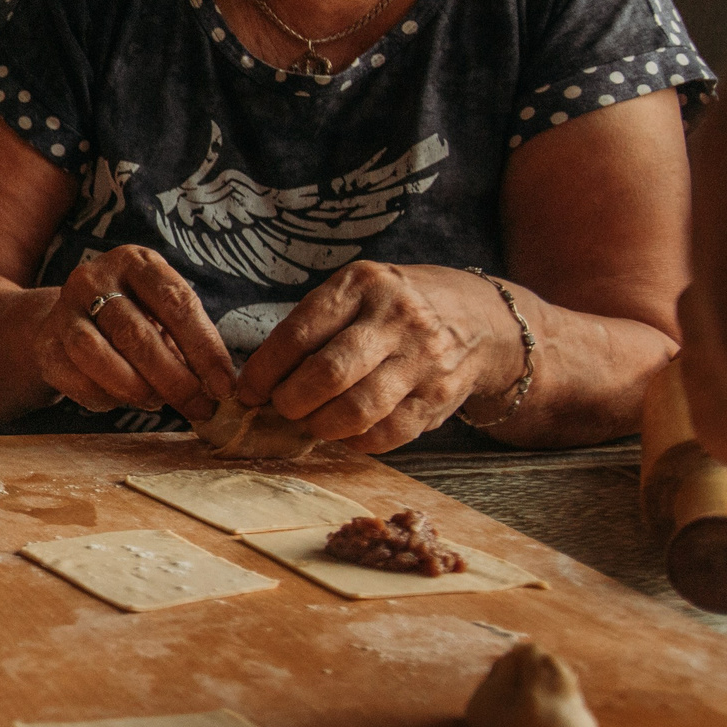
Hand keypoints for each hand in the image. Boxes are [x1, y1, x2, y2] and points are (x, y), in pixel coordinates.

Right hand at [35, 246, 233, 418]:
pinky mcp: (46, 343)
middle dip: (173, 379)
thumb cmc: (135, 316)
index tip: (225, 387)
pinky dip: (103, 396)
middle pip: (134, 333)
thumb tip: (220, 389)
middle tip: (199, 408)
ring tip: (158, 403)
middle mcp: (93, 278)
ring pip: (94, 354)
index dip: (204, 349)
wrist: (70, 317)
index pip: (175, 303)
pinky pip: (73, 377)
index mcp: (135, 262)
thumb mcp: (163, 312)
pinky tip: (122, 400)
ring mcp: (63, 310)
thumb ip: (189, 342)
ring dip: (134, 388)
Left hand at [235, 261, 518, 451]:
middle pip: (327, 374)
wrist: (477, 318)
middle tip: (282, 407)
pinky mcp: (440, 396)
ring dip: (321, 425)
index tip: (249, 390)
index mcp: (362, 286)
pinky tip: (346, 431)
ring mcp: (423, 359)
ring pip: (357, 409)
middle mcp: (396, 319)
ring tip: (312, 421)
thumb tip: (259, 380)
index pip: (298, 334)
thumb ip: (311, 327)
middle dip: (291, 401)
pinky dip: (356, 440)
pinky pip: (388, 433)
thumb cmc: (393, 308)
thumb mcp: (354, 293)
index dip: (265, 370)